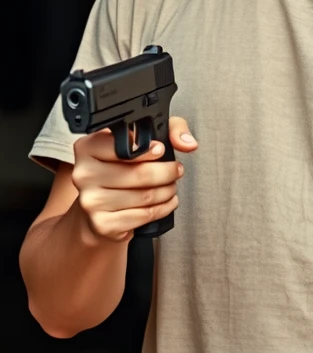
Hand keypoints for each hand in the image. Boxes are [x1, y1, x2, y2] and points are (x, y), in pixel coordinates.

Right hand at [70, 117, 197, 241]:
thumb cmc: (123, 168)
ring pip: (144, 196)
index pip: (121, 146)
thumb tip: (188, 143)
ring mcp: (91, 201)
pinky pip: (143, 216)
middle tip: (176, 170)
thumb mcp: (145, 137)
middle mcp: (83, 174)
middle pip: (139, 173)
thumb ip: (171, 129)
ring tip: (171, 186)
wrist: (99, 207)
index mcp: (88, 147)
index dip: (147, 149)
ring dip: (167, 191)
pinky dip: (162, 208)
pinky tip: (167, 202)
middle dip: (167, 172)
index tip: (161, 150)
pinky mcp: (102, 223)